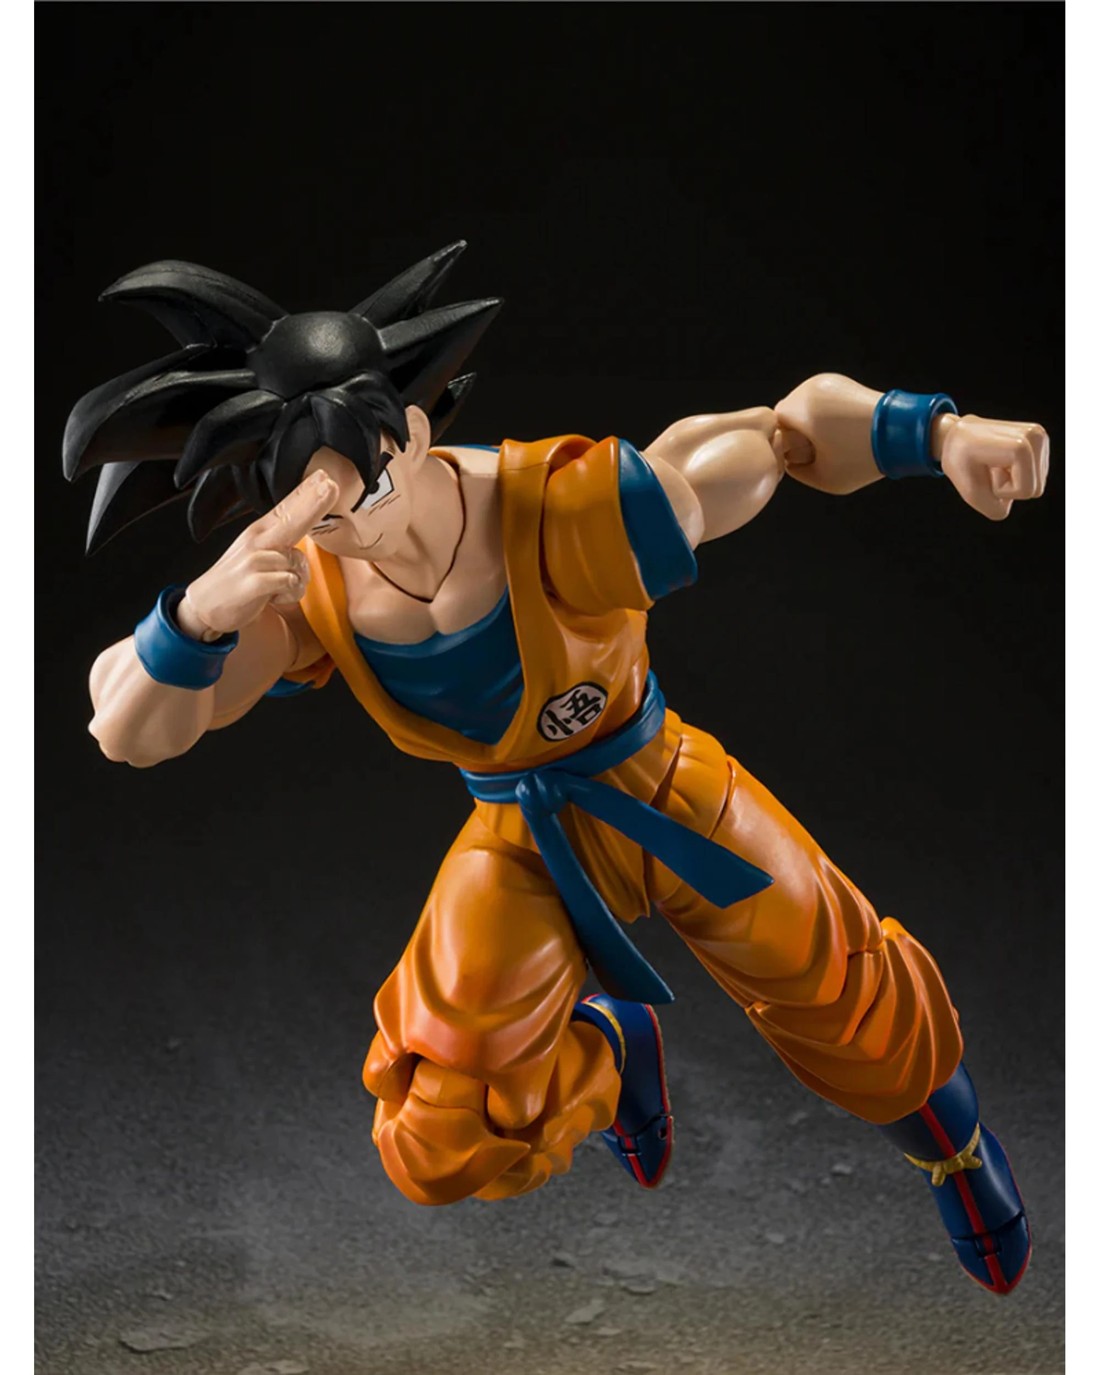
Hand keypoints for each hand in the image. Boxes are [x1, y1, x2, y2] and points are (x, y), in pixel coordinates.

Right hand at [177, 470, 337, 639]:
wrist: (206, 605)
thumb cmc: (239, 580)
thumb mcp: (261, 555)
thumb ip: (283, 545)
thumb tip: (305, 542)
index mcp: (260, 532)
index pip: (287, 507)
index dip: (306, 492)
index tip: (325, 477)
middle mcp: (257, 540)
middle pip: (292, 519)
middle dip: (313, 502)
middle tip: (331, 485)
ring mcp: (253, 560)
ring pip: (297, 562)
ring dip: (295, 581)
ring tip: (277, 588)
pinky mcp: (253, 581)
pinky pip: (289, 583)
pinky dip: (287, 594)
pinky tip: (272, 597)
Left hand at [936, 414, 1049, 521]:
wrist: (958, 435)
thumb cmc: (961, 461)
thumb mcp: (971, 493)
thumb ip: (994, 510)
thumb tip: (1008, 507)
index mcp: (1020, 444)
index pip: (1026, 490)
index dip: (1002, 490)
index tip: (986, 470)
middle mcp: (1036, 436)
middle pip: (1036, 489)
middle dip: (1010, 486)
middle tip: (990, 467)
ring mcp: (1041, 438)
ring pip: (1037, 484)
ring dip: (1013, 480)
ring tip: (995, 463)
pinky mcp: (1042, 444)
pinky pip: (1035, 478)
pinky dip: (1018, 475)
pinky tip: (1001, 460)